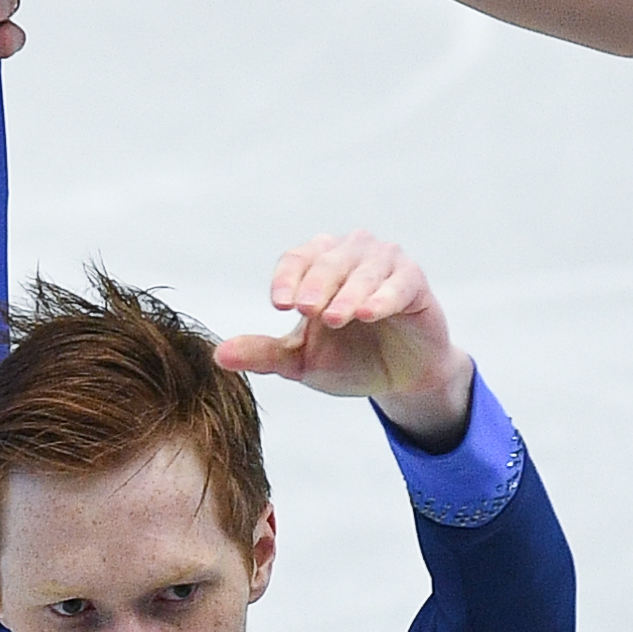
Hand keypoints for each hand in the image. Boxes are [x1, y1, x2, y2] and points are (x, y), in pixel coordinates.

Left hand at [215, 232, 474, 446]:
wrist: (399, 378)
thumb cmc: (347, 359)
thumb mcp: (300, 361)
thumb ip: (263, 353)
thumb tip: (219, 355)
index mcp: (318, 263)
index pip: (296, 259)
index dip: (286, 278)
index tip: (278, 304)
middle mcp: (350, 253)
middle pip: (327, 259)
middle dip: (315, 284)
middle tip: (304, 310)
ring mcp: (384, 263)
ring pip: (363, 268)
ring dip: (347, 292)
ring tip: (335, 317)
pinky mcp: (414, 281)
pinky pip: (399, 282)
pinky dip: (383, 296)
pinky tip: (369, 313)